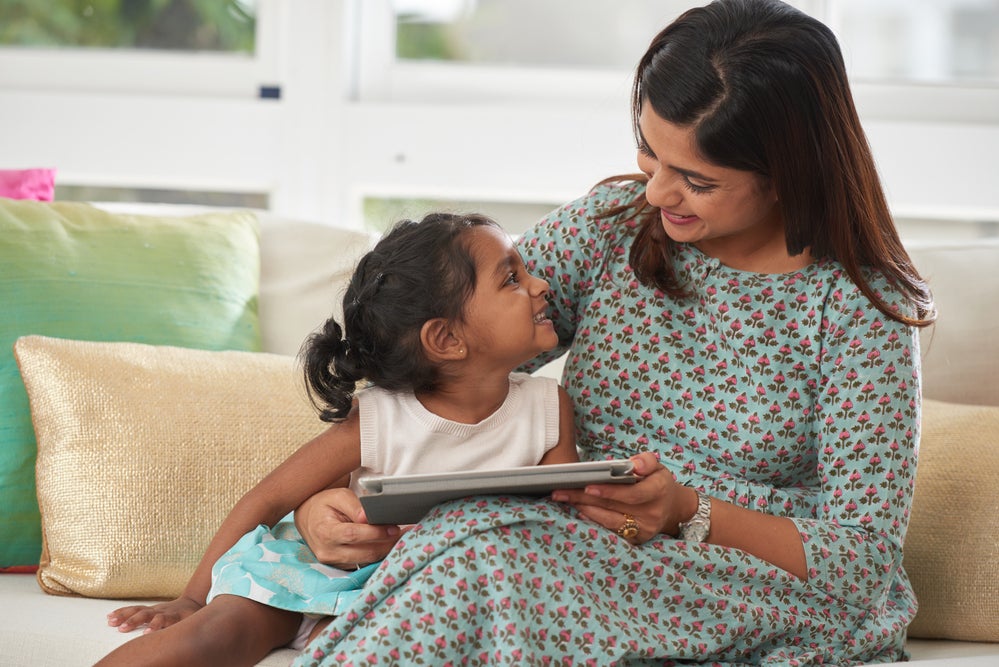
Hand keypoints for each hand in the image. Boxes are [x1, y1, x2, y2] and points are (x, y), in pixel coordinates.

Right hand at [106, 596, 201, 633]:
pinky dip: (121, 612)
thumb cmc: (191, 618)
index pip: (164, 620)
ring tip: (111, 622)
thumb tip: (186, 646)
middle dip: (135, 621)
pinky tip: (110, 616)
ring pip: (138, 610)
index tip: (146, 633)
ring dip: (124, 616)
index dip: (155, 625)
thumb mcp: (194, 624)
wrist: (190, 603)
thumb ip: (188, 631)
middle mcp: (162, 611)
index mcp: (174, 616)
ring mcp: (154, 609)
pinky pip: (133, 609)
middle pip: (148, 614)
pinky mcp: (148, 608)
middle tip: (123, 629)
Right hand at [294, 487, 407, 567]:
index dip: (376, 533)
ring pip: (367, 560)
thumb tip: (369, 517)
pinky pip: (363, 563)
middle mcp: (328, 551)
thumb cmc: (324, 504)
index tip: (394, 528)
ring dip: (386, 550)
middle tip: (407, 533)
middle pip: (364, 552)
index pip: (354, 535)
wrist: (308, 518)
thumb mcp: (338, 497)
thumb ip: (354, 506)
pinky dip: (378, 554)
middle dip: (388, 544)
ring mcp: (334, 562)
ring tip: (403, 537)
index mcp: (325, 532)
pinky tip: (390, 544)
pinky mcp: (341, 566)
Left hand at [551, 452, 695, 543]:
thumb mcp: (657, 466)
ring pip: (610, 521)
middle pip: (614, 506)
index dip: (609, 491)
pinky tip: (580, 511)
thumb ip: (646, 461)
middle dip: (585, 498)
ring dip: (585, 510)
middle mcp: (653, 513)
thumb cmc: (657, 482)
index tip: (588, 487)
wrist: (671, 506)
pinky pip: (612, 531)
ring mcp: (645, 529)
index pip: (632, 494)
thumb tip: (634, 465)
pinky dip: (594, 521)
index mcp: (659, 490)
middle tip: (561, 492)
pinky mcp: (637, 539)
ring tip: (565, 500)